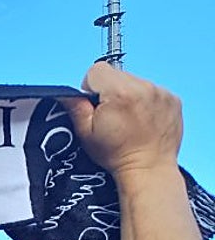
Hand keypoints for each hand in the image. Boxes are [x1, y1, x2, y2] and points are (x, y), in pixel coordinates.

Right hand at [63, 63, 182, 178]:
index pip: (96, 70)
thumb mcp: (86, 133)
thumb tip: (66, 93)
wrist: (148, 169)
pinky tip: (143, 120)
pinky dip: (146, 101)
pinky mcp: (172, 99)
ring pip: (135, 82)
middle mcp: (143, 87)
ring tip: (130, 119)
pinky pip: (152, 90)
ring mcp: (160, 92)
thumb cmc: (118, 155)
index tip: (97, 106)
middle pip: (117, 75)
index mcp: (119, 92)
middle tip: (113, 116)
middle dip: (111, 91)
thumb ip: (75, 108)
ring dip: (129, 95)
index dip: (90, 87)